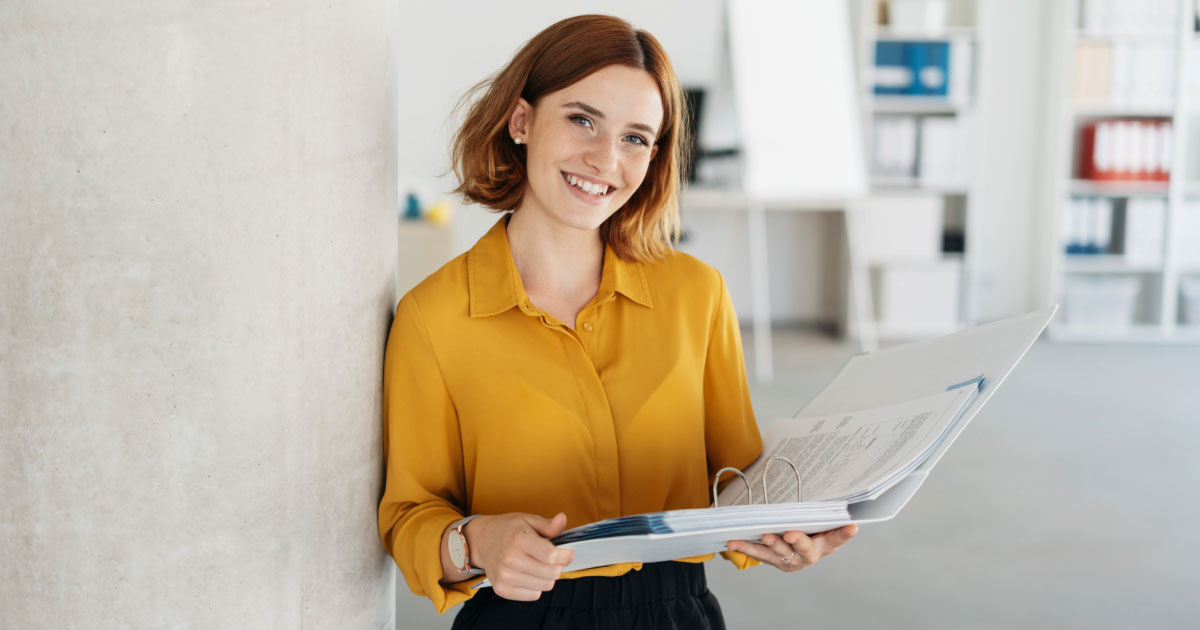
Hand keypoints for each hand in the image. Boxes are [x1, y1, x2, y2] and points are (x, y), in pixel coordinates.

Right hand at [465, 512, 574, 600]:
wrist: (480, 541)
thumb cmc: (507, 530)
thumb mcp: (528, 520)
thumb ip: (548, 524)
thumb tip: (562, 519)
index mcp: (519, 539)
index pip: (552, 556)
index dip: (565, 556)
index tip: (568, 553)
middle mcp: (510, 559)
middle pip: (551, 573)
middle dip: (558, 566)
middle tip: (552, 559)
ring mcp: (505, 576)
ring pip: (544, 586)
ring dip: (547, 577)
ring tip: (539, 565)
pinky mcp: (502, 589)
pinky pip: (533, 595)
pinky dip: (536, 586)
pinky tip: (529, 574)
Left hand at [726, 524, 857, 571]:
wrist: (798, 551)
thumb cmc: (811, 530)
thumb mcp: (820, 521)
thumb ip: (821, 512)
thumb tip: (829, 483)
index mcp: (826, 544)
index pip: (837, 538)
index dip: (844, 534)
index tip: (852, 526)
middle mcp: (809, 555)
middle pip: (804, 549)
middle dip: (797, 541)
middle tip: (790, 534)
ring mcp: (791, 561)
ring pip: (779, 554)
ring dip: (769, 546)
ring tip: (764, 537)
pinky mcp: (774, 562)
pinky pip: (758, 554)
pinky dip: (745, 547)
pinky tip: (732, 541)